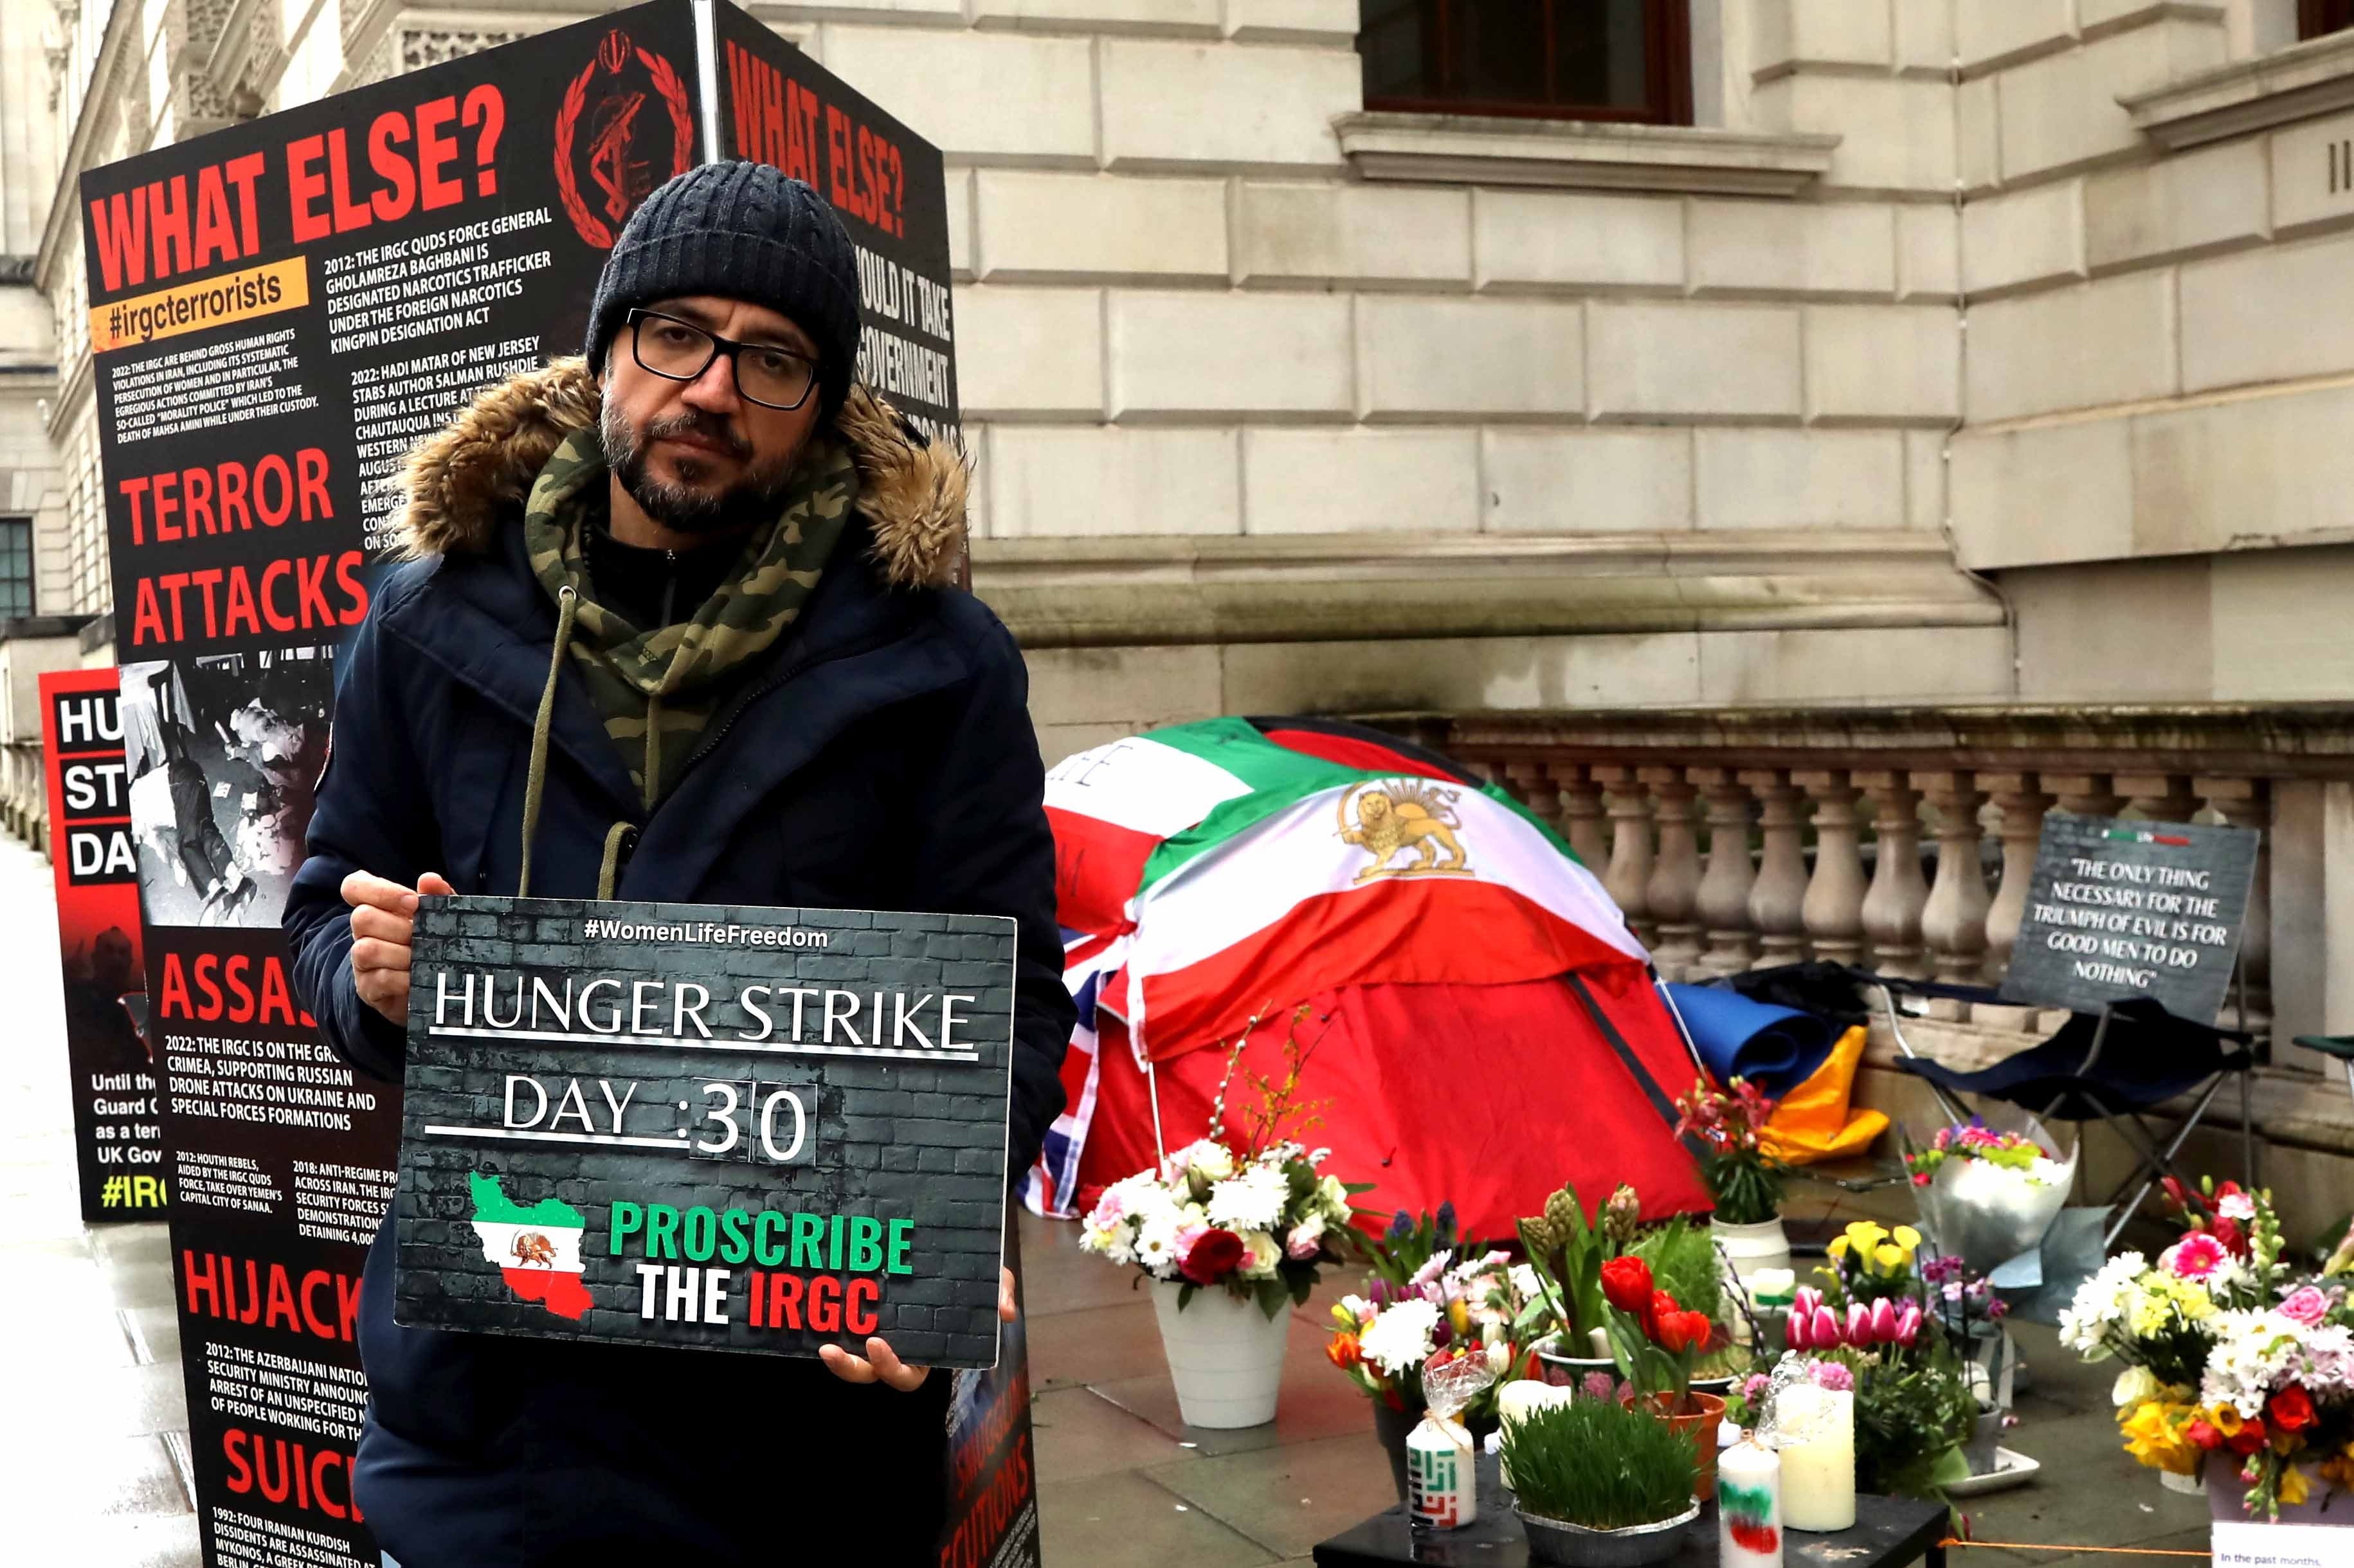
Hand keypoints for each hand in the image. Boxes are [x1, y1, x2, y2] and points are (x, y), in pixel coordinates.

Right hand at [343, 870, 455, 1024]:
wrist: (434, 985)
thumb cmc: (433, 941)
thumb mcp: (441, 915)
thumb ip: (437, 895)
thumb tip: (429, 879)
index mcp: (375, 906)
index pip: (354, 886)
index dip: (379, 891)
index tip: (413, 902)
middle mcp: (362, 932)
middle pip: (361, 918)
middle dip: (399, 927)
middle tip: (425, 936)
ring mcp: (361, 961)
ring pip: (366, 950)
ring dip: (401, 954)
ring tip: (424, 958)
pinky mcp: (368, 988)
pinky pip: (378, 979)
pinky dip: (403, 978)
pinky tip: (420, 978)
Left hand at [818, 1268, 1019, 1391]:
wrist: (953, 1246)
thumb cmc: (972, 1273)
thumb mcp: (992, 1278)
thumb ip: (999, 1292)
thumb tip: (1008, 1312)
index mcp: (926, 1349)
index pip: (906, 1372)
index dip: (890, 1366)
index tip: (875, 1344)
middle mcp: (898, 1345)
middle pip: (870, 1372)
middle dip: (851, 1368)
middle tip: (833, 1350)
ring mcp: (877, 1329)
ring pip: (851, 1358)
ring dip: (835, 1358)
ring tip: (820, 1343)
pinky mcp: (861, 1310)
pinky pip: (841, 1324)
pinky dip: (827, 1320)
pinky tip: (813, 1303)